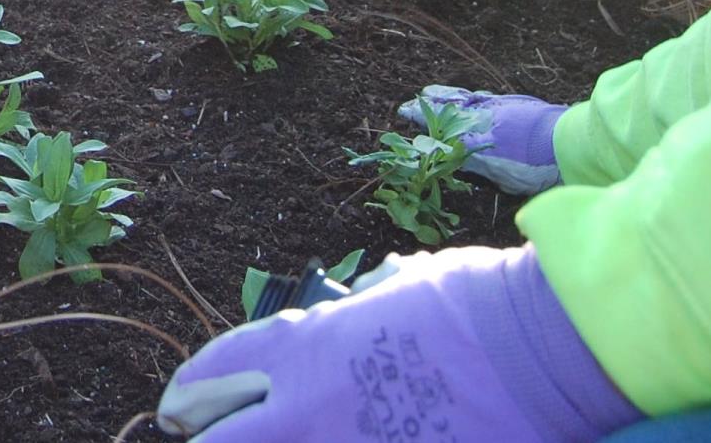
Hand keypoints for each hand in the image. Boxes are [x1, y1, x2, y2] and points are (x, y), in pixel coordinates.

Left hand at [158, 246, 637, 440]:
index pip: (215, 375)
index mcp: (302, 347)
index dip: (189, 394)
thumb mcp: (391, 293)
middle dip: (208, 437)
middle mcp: (309, 408)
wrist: (542, 349)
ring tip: (275, 439)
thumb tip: (352, 317)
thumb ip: (353, 319)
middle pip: (222, 442)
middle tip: (200, 437)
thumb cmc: (472, 302)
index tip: (178, 407)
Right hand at [397, 85, 565, 194]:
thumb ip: (478, 165)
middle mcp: (479, 119)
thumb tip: (458, 159)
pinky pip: (481, 97)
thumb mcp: (504, 176)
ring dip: (445, 97)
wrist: (566, 141)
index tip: (405, 114)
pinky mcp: (510, 104)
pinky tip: (465, 96)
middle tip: (411, 103)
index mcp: (474, 138)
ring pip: (463, 100)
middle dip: (428, 107)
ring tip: (430, 92)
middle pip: (447, 110)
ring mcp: (494, 109)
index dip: (422, 120)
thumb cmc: (536, 165)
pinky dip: (468, 96)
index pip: (441, 129)